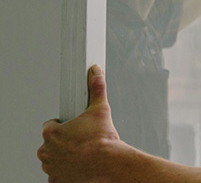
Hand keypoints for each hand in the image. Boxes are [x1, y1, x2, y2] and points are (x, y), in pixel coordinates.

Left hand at [38, 65, 122, 182]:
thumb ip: (96, 89)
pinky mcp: (58, 179)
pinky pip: (56, 175)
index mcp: (51, 133)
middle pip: (51, 143)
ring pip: (53, 158)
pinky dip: (65, 171)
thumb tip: (95, 73)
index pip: (50, 126)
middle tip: (81, 140)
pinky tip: (77, 166)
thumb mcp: (100, 109)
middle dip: (63, 141)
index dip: (63, 125)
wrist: (110, 162)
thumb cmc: (103, 140)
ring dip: (63, 156)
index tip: (74, 127)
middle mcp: (47, 151)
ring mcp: (51, 167)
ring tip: (81, 152)